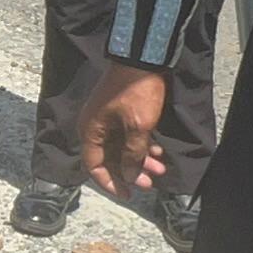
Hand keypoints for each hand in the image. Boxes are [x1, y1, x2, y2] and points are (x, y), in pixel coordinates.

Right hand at [77, 63, 172, 200]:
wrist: (142, 59)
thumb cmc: (136, 92)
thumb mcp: (138, 127)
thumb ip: (133, 154)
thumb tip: (130, 176)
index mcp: (92, 131)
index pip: (94, 166)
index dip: (110, 183)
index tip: (128, 194)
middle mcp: (96, 127)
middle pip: (110, 159)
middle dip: (130, 173)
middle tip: (149, 183)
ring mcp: (108, 119)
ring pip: (122, 148)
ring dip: (140, 160)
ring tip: (160, 168)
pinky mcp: (120, 112)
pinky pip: (128, 136)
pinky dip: (142, 146)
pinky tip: (158, 151)